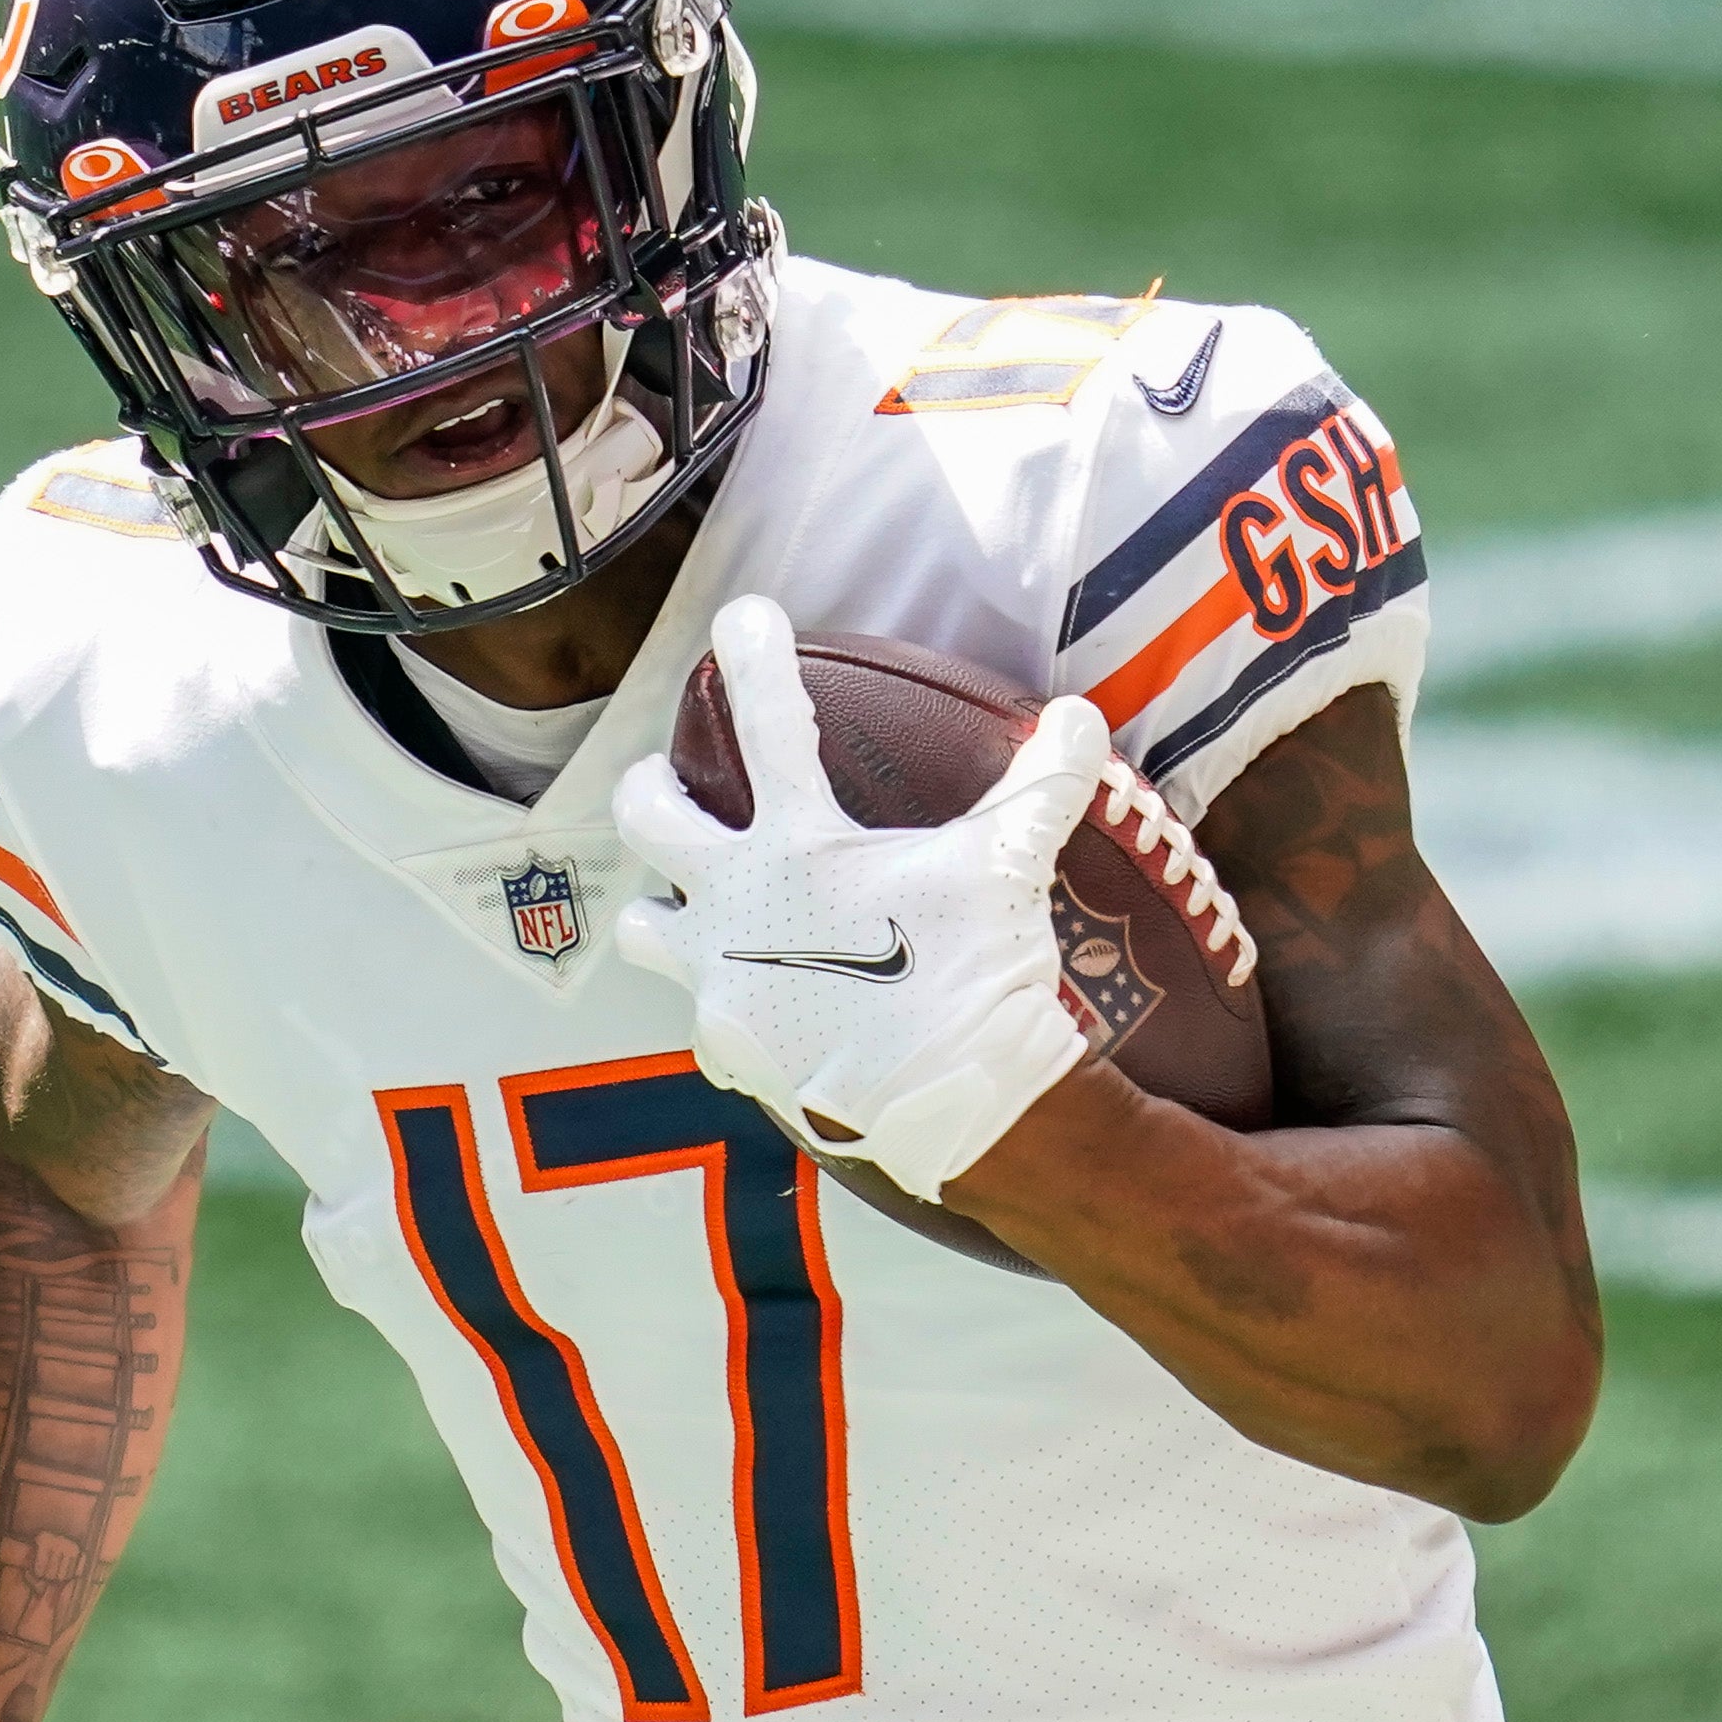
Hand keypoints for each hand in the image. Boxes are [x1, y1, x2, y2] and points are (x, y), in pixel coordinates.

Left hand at [613, 596, 1101, 1197]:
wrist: (952, 1107)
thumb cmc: (974, 978)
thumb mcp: (1010, 869)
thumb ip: (1040, 785)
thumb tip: (1081, 715)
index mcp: (799, 843)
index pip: (767, 722)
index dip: (754, 655)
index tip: (742, 614)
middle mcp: (735, 901)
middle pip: (648, 814)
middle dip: (650, 783)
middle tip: (669, 779)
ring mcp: (717, 976)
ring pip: (640, 924)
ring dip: (661, 906)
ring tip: (688, 900)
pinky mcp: (724, 1046)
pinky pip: (700, 1018)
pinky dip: (723, 1004)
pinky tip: (756, 1002)